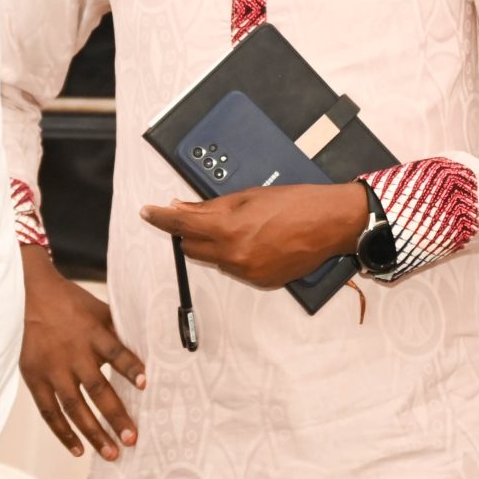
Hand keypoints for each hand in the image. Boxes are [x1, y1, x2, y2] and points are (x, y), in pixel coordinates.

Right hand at [20, 250, 146, 460]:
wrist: (27, 296)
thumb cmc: (70, 303)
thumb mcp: (99, 309)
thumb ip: (119, 331)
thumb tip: (150, 347)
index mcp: (92, 334)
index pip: (116, 352)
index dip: (130, 368)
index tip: (146, 384)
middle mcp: (73, 355)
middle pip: (97, 389)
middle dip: (116, 416)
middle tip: (132, 439)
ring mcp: (52, 370)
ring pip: (75, 408)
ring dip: (93, 432)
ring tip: (111, 453)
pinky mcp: (35, 379)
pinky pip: (49, 412)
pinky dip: (62, 433)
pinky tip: (78, 450)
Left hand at [139, 185, 365, 288]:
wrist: (331, 223)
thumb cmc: (296, 203)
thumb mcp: (249, 196)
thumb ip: (211, 207)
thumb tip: (182, 208)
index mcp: (228, 228)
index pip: (180, 224)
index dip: (160, 218)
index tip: (148, 212)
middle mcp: (234, 255)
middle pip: (190, 248)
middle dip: (190, 232)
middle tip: (203, 218)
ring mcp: (247, 272)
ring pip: (213, 260)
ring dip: (215, 245)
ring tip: (243, 228)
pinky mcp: (261, 282)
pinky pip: (235, 270)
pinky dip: (237, 257)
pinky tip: (258, 242)